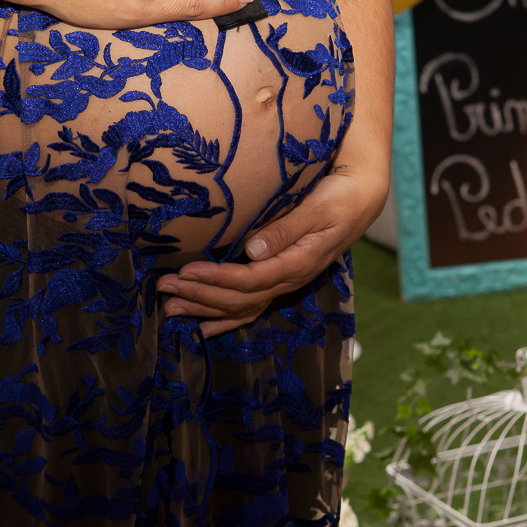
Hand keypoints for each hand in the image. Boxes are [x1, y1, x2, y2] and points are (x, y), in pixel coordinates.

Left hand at [157, 165, 388, 336]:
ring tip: (170, 308)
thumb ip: (286, 229)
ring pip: (241, 306)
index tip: (187, 272)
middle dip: (200, 296)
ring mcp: (286, 283)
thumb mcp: (317, 209)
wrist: (362, 200)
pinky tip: (204, 327)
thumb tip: (253, 249)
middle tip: (164, 290)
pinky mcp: (281, 279)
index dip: (217, 279)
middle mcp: (289, 279)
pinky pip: (252, 307)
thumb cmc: (339, 199)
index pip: (250, 280)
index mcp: (297, 263)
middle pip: (239, 298)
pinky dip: (226, 319)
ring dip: (205, 308)